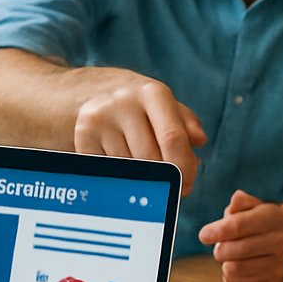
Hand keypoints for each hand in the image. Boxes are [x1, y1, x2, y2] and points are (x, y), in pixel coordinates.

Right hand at [74, 72, 207, 194]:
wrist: (90, 92)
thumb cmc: (139, 106)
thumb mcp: (164, 106)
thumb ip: (186, 124)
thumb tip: (199, 140)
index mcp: (153, 93)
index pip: (173, 138)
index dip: (184, 167)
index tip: (187, 186)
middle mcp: (124, 102)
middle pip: (150, 158)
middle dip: (163, 180)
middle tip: (167, 188)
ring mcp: (100, 118)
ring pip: (129, 169)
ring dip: (140, 179)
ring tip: (141, 170)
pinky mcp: (83, 135)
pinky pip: (107, 170)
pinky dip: (119, 175)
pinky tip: (120, 166)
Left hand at [198, 191, 282, 281]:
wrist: (280, 238)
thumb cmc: (259, 222)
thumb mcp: (250, 206)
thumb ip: (241, 203)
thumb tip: (236, 201)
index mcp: (273, 217)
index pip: (239, 225)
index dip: (218, 231)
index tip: (204, 235)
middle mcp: (280, 241)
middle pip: (237, 250)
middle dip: (220, 249)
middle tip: (220, 246)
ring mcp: (278, 263)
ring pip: (237, 268)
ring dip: (226, 263)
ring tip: (231, 256)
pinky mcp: (273, 281)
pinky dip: (232, 276)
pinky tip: (238, 267)